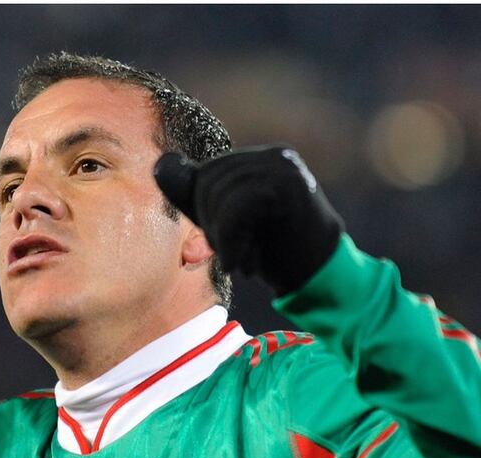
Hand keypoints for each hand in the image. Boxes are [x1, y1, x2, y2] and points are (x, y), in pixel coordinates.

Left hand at [155, 146, 342, 295]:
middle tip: (240, 254)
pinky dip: (232, 241)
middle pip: (209, 181)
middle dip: (214, 226)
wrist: (319, 279)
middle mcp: (273, 156)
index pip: (206, 174)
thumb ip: (195, 196)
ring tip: (248, 258)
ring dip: (225, 238)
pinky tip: (245, 262)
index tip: (231, 245)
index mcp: (260, 160)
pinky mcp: (289, 184)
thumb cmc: (274, 253)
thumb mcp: (225, 222)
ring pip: (220, 194)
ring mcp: (283, 166)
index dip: (206, 215)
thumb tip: (161, 164)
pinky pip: (237, 207)